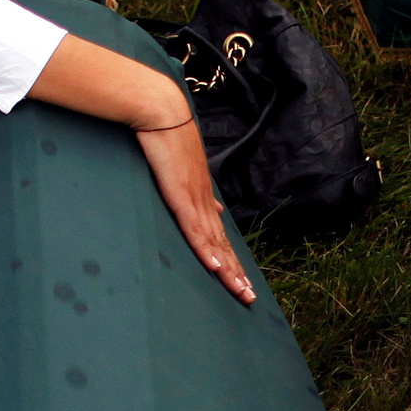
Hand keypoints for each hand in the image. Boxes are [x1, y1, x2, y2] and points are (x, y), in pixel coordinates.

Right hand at [24, 35, 254, 303]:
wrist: (161, 111)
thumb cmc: (167, 137)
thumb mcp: (183, 169)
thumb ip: (197, 193)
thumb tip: (215, 208)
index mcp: (201, 197)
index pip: (219, 236)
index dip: (231, 259)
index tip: (241, 280)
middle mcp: (203, 201)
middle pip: (222, 246)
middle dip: (236, 273)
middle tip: (249, 298)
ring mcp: (194, 199)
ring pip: (214, 244)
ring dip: (227, 270)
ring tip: (240, 292)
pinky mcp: (180, 196)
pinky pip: (194, 230)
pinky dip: (207, 251)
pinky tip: (216, 268)